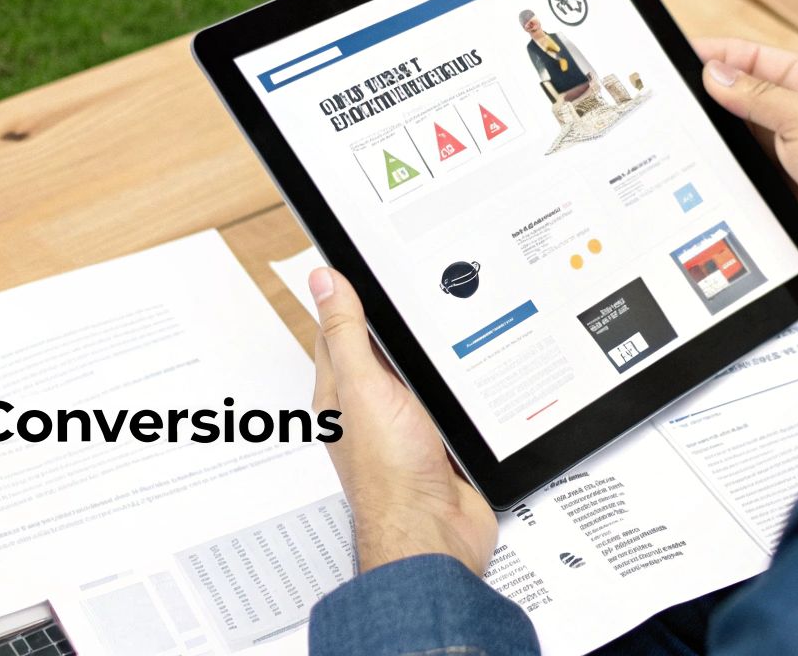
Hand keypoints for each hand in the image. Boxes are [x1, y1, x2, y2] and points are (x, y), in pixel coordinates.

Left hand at [308, 267, 498, 574]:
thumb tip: (323, 280)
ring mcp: (406, 425)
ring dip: (431, 355)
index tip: (360, 263)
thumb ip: (346, 333)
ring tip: (443, 319)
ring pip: (417, 374)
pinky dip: (459, 385)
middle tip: (407, 283)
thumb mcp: (364, 389)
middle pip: (381, 349)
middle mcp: (372, 408)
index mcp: (342, 393)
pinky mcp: (440, 440)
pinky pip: (448, 400)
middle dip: (395, 321)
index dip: (348, 295)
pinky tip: (474, 369)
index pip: (339, 330)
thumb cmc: (390, 475)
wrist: (433, 534)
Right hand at [695, 38, 797, 310]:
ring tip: (672, 135)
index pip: (747, 57)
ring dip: (710, 137)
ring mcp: (781, 148)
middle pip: (734, 95)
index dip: (711, 54)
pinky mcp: (776, 181)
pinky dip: (719, 169)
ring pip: (732, 135)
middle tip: (663, 100)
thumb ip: (756, 95)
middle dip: (702, 97)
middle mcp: (790, 110)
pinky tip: (695, 170)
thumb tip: (714, 74)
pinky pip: (738, 169)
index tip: (674, 54)